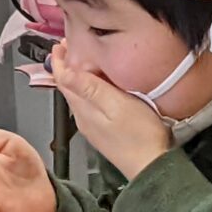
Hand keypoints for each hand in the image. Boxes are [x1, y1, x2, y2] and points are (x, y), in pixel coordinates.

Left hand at [51, 42, 170, 179]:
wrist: (152, 166)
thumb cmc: (140, 135)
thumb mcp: (116, 105)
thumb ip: (91, 88)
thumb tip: (65, 72)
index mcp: (83, 109)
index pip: (63, 80)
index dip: (59, 61)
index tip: (60, 45)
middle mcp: (83, 118)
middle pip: (68, 88)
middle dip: (67, 66)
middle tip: (71, 47)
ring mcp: (92, 126)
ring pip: (78, 96)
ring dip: (78, 77)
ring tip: (84, 60)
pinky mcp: (104, 131)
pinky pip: (89, 104)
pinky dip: (89, 89)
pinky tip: (99, 84)